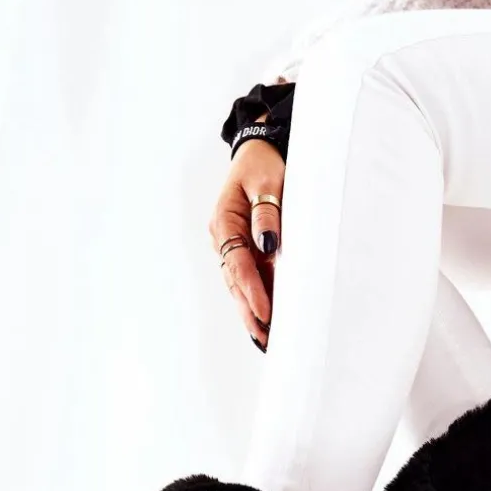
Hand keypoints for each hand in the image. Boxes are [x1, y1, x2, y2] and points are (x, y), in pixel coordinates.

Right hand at [209, 117, 283, 351]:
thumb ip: (267, 214)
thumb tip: (267, 244)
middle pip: (235, 282)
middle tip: (265, 339)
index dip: (253, 291)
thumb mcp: (268, 183)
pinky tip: (265, 319)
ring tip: (266, 339)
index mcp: (224, 221)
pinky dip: (255, 298)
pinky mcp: (242, 248)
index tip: (266, 313)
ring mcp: (229, 244)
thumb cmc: (264, 165)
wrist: (259, 152)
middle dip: (250, 311)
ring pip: (239, 284)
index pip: (238, 264)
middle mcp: (222, 237)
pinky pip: (247, 277)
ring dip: (251, 310)